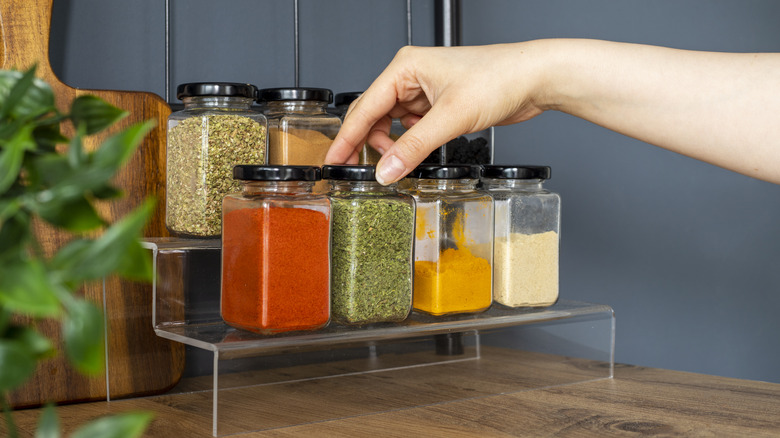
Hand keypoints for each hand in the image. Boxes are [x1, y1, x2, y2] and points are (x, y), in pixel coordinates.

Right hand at [325, 42, 548, 183]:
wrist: (534, 78)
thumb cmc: (498, 78)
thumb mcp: (450, 117)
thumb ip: (414, 147)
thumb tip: (385, 171)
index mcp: (404, 68)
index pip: (364, 107)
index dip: (346, 137)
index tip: (333, 160)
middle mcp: (410, 77)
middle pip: (374, 116)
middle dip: (368, 144)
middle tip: (361, 171)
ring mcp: (425, 92)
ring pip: (393, 125)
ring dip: (393, 146)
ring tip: (400, 163)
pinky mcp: (439, 105)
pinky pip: (412, 129)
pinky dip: (411, 144)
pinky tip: (419, 153)